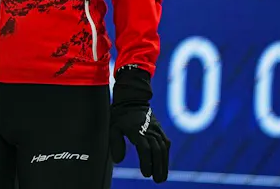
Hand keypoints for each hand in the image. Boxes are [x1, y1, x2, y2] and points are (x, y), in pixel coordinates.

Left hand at [109, 66, 170, 182]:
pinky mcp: (160, 129)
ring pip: (163, 149)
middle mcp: (149, 130)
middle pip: (157, 152)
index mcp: (137, 131)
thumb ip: (116, 144)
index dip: (146, 163)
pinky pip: (166, 143)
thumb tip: (118, 161)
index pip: (145, 150)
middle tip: (157, 180)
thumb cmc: (120, 115)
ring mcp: (156, 129)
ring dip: (164, 164)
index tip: (145, 174)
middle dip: (158, 167)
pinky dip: (166, 154)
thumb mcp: (113, 127)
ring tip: (162, 177)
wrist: (132, 99)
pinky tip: (165, 164)